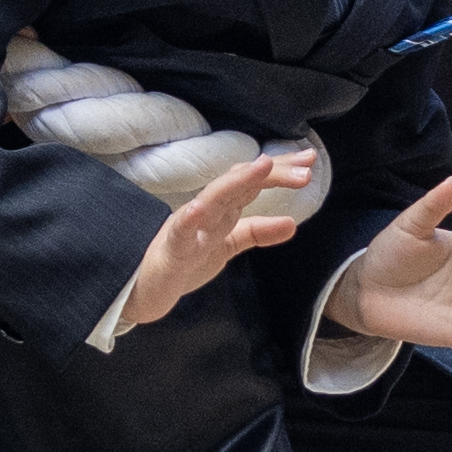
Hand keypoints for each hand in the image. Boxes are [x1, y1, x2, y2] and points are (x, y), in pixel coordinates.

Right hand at [111, 142, 317, 334]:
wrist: (141, 290)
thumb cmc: (183, 261)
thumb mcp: (227, 245)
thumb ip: (257, 232)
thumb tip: (293, 224)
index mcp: (220, 210)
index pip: (252, 182)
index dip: (280, 170)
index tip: (309, 161)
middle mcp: (206, 212)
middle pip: (239, 182)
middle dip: (271, 172)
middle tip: (306, 166)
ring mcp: (187, 228)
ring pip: (212, 199)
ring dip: (236, 182)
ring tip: (262, 166)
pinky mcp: (170, 250)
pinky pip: (178, 233)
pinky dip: (188, 220)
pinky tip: (198, 209)